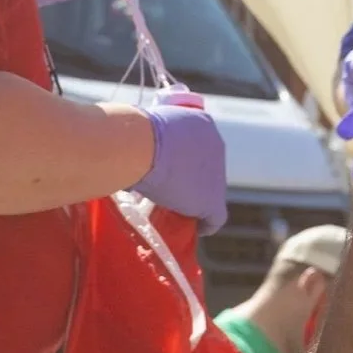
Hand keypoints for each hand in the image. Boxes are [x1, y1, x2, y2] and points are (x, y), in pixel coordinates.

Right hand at [131, 101, 228, 231]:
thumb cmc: (135, 133)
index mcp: (202, 123)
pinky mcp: (212, 199)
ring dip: (195, 201)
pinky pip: (215, 216)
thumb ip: (154, 138)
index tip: (172, 171)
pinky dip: (206, 224)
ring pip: (210, 191)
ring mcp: (217, 173)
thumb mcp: (148, 127)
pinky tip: (197, 229)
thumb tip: (137, 152)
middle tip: (171, 192)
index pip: (198, 146)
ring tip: (176, 212)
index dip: (186, 160)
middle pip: (207, 168)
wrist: (140, 146)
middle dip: (192, 179)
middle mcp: (216, 144)